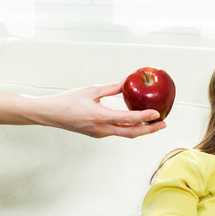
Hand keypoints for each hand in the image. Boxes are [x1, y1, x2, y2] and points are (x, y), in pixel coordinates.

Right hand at [0, 82, 166, 137]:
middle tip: (164, 123)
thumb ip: (112, 88)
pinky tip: (134, 120)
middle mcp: (101, 129)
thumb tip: (128, 81)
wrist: (50, 114)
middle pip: (131, 133)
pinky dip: (129, 127)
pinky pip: (117, 132)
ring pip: (125, 134)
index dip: (145, 117)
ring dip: (141, 129)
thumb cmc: (68, 100)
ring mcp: (99, 134)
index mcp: (100, 117)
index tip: (158, 114)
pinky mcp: (97, 134)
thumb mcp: (91, 90)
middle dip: (150, 130)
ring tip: (154, 123)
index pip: (128, 119)